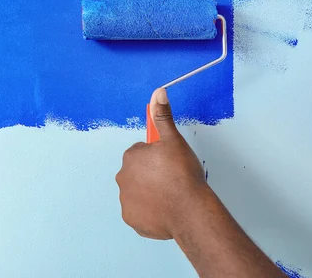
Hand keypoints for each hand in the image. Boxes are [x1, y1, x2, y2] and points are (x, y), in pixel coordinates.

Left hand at [115, 88, 208, 239]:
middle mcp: (122, 178)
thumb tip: (157, 93)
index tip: (169, 163)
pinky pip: (140, 212)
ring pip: (139, 192)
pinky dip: (150, 212)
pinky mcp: (132, 219)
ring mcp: (126, 200)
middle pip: (138, 173)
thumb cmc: (182, 175)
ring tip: (170, 195)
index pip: (141, 153)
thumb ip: (163, 117)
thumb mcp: (173, 140)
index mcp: (131, 157)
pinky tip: (165, 210)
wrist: (189, 210)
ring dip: (150, 193)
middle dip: (151, 174)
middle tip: (171, 179)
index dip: (157, 157)